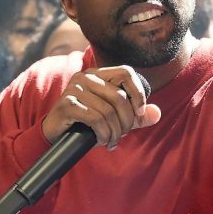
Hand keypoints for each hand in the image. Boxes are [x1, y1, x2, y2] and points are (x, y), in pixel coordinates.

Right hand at [42, 66, 160, 148]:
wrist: (55, 134)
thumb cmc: (86, 124)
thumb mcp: (114, 118)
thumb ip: (135, 115)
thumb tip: (156, 114)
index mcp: (98, 74)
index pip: (126, 72)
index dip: (138, 92)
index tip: (139, 113)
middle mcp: (85, 77)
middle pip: (119, 96)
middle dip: (127, 121)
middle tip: (123, 135)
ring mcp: (74, 89)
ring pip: (108, 111)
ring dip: (114, 132)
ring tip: (111, 141)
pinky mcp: (67, 105)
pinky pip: (95, 119)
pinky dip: (103, 134)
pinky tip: (101, 141)